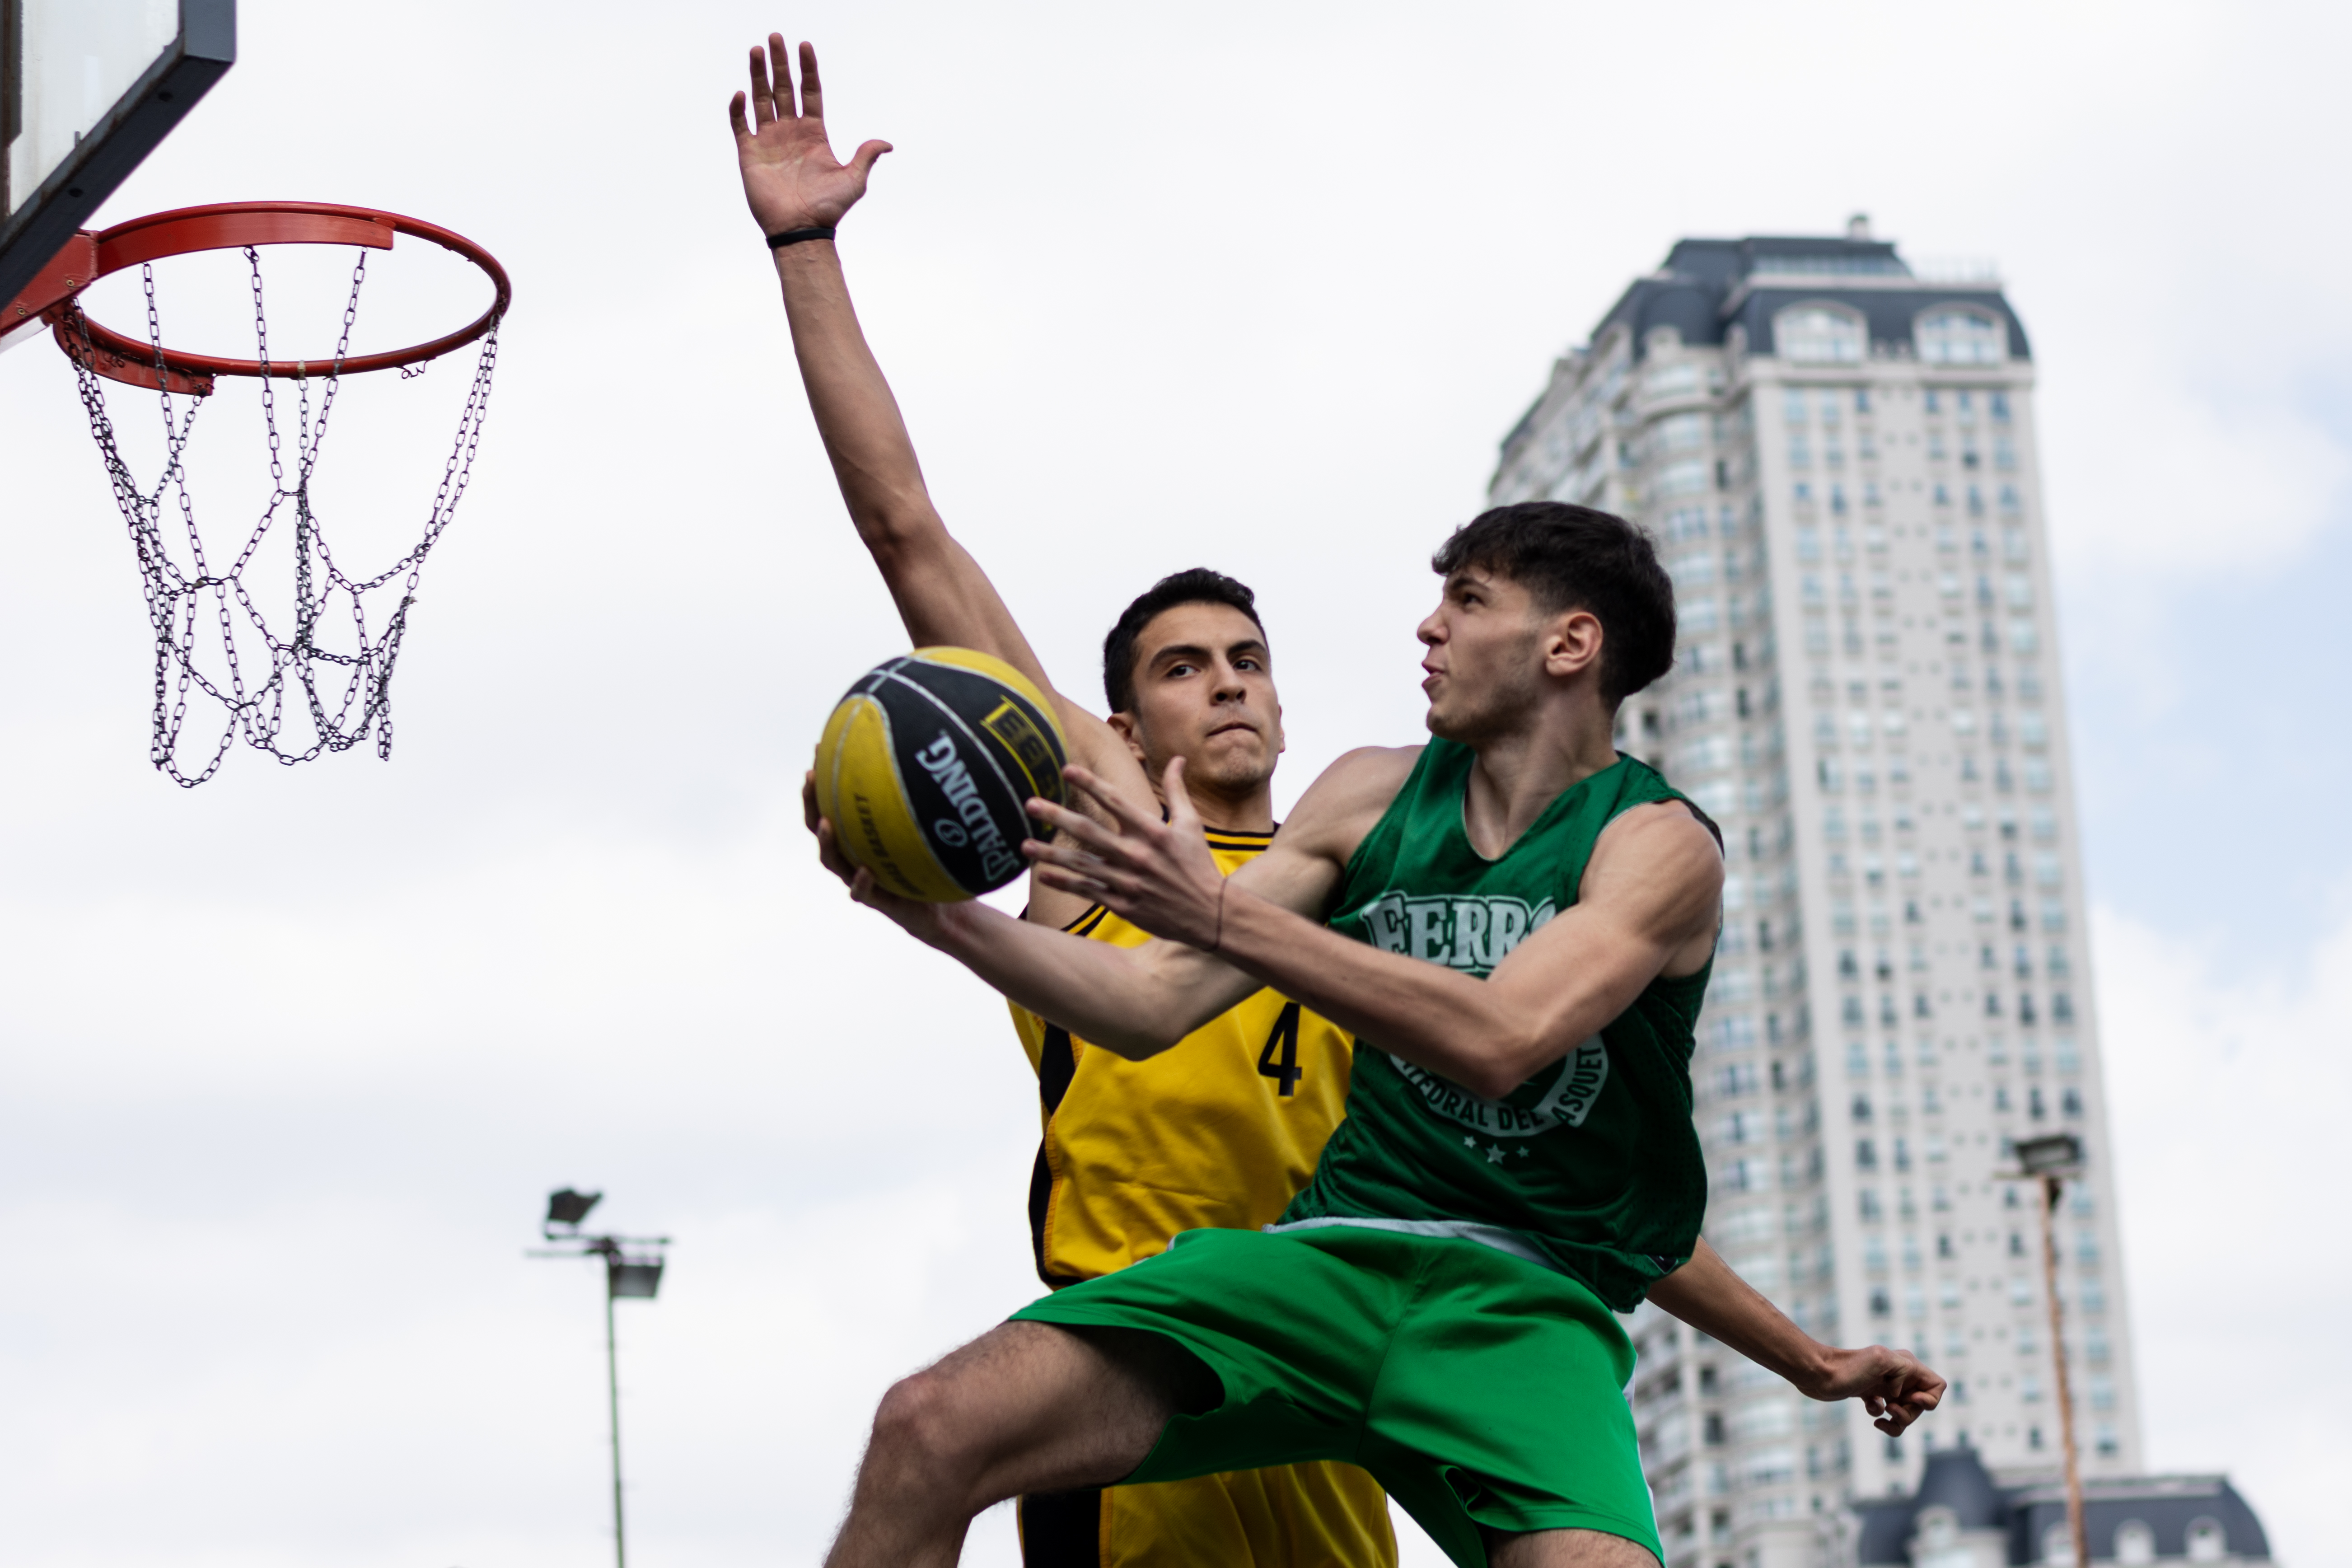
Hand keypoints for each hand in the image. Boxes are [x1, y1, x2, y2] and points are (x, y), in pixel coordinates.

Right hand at [728, 35, 890, 236]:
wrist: (802, 230)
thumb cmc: (828, 208)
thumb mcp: (854, 180)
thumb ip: (866, 156)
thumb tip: (888, 144)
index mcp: (814, 133)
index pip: (810, 92)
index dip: (807, 69)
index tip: (805, 45)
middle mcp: (790, 132)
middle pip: (783, 88)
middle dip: (779, 63)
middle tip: (775, 37)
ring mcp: (768, 140)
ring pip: (761, 99)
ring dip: (758, 74)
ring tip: (756, 49)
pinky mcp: (749, 153)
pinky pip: (740, 125)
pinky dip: (738, 109)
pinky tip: (741, 93)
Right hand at [803, 770, 946, 941]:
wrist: (943, 908)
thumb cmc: (934, 862)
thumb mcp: (930, 827)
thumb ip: (925, 799)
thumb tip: (939, 755)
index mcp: (859, 835)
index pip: (831, 803)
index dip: (822, 778)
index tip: (818, 748)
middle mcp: (853, 854)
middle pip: (820, 827)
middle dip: (812, 803)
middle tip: (810, 778)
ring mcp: (860, 878)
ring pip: (833, 860)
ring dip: (827, 842)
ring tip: (826, 823)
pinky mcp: (876, 901)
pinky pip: (862, 893)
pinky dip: (861, 883)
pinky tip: (865, 871)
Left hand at [1024, 758, 1228, 948]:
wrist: (1210, 915)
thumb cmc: (1199, 866)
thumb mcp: (1191, 825)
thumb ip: (1178, 791)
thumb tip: (1177, 759)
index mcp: (1152, 831)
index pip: (1115, 801)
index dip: (1089, 783)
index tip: (1065, 768)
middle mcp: (1136, 855)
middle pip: (1089, 831)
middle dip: (1056, 815)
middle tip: (1028, 803)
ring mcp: (1126, 881)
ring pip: (1081, 865)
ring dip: (1049, 853)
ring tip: (1023, 844)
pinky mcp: (1122, 904)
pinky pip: (1087, 891)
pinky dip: (1064, 883)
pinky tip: (1042, 875)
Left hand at [1798, 1344, 1944, 1435]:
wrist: (1817, 1374)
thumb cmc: (1848, 1368)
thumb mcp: (1882, 1359)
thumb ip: (1905, 1369)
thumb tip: (1902, 1392)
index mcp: (1906, 1364)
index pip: (1937, 1385)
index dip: (1930, 1399)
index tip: (1911, 1399)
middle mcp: (1898, 1375)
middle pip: (1921, 1405)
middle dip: (1910, 1414)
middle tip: (1892, 1410)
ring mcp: (1885, 1386)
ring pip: (1906, 1413)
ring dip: (1899, 1421)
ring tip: (1882, 1418)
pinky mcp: (1870, 1395)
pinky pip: (1888, 1416)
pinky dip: (1883, 1419)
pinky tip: (1871, 1410)